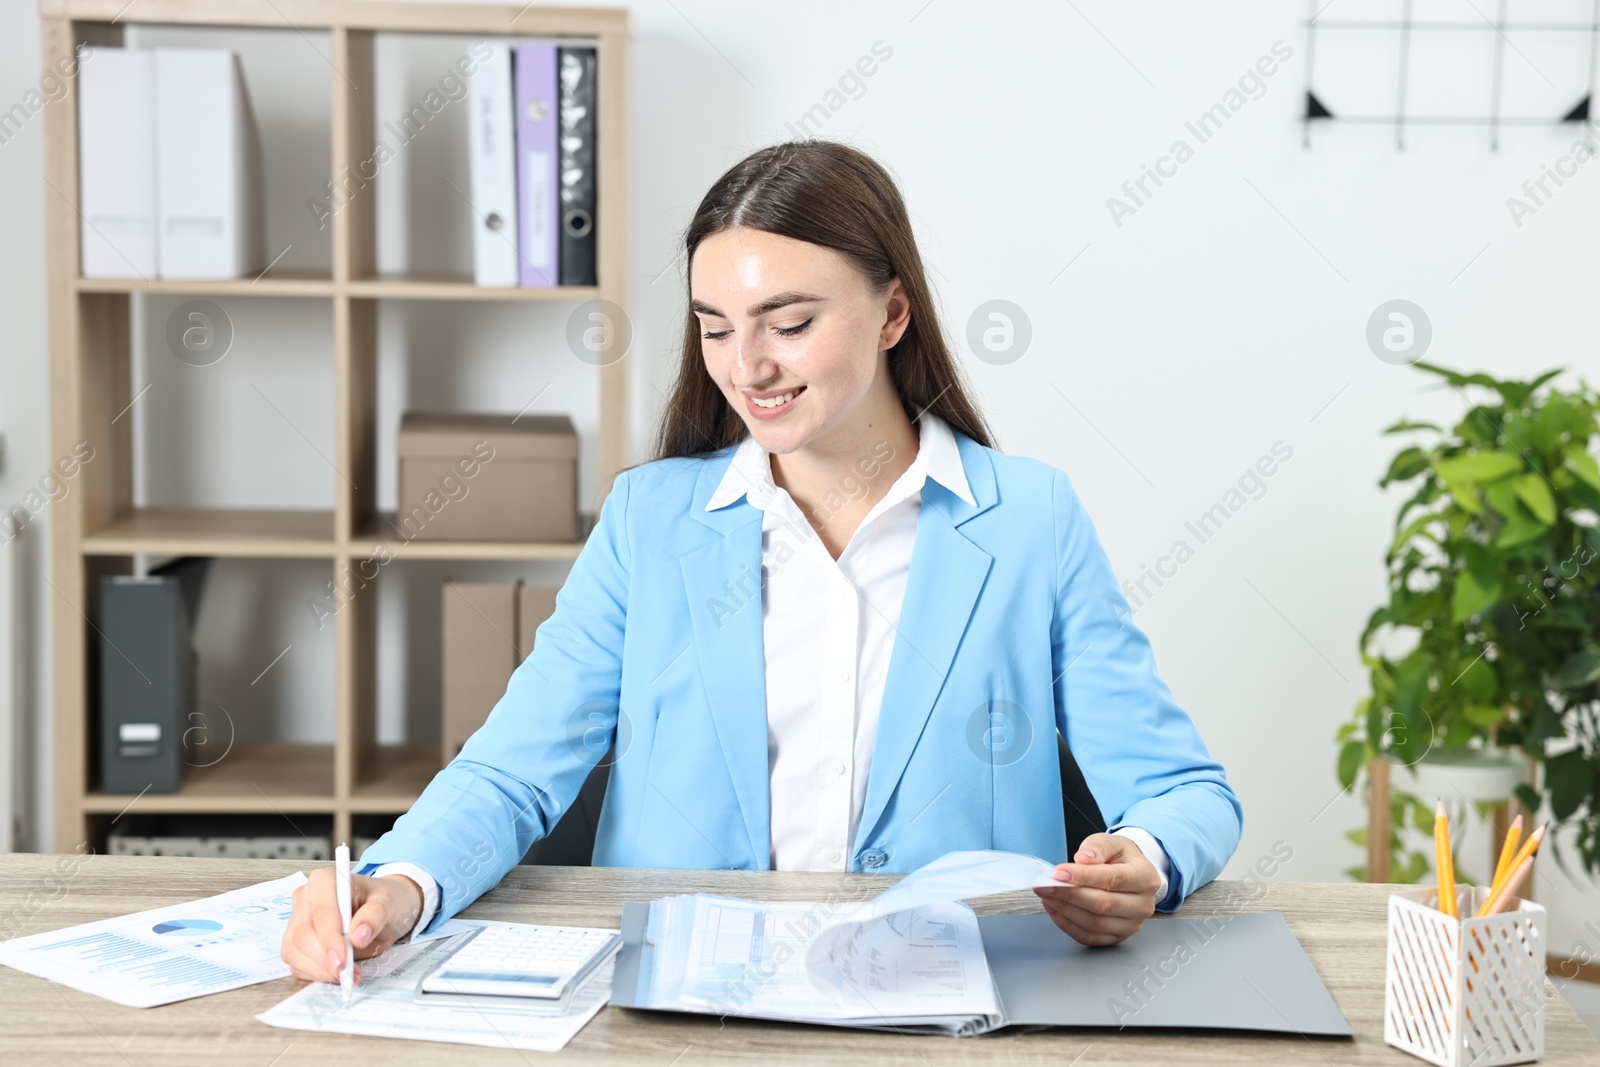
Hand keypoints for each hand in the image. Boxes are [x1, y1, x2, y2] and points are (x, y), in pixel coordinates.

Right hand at [280, 870, 423, 983]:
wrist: (382, 908)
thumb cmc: (383, 900)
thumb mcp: (389, 902)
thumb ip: (376, 915)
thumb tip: (358, 936)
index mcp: (325, 881)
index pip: (321, 913)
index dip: (330, 939)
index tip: (343, 960)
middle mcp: (305, 898)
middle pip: (303, 935)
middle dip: (325, 960)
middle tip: (349, 974)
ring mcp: (297, 920)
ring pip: (294, 952)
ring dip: (320, 970)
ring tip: (348, 975)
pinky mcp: (295, 941)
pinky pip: (296, 963)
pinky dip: (315, 973)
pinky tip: (336, 973)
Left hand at [1033, 832, 1161, 946]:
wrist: (1130, 874)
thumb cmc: (1119, 858)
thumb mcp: (1111, 843)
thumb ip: (1097, 848)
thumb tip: (1083, 859)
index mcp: (1146, 878)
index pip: (1113, 879)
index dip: (1083, 877)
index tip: (1058, 873)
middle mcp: (1143, 905)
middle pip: (1103, 905)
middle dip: (1069, 895)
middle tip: (1046, 885)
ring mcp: (1131, 924)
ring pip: (1094, 924)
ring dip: (1065, 910)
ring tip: (1047, 895)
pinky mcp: (1117, 937)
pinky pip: (1089, 937)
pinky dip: (1067, 925)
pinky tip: (1055, 909)